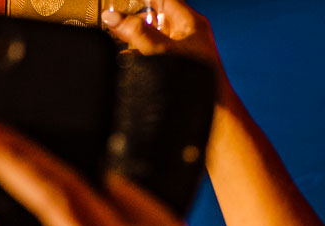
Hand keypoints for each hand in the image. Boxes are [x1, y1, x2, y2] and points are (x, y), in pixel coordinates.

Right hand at [102, 0, 232, 104]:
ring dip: (135, 40)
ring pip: (153, 38)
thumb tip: (113, 18)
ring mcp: (182, 53)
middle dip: (135, 20)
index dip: (143, 0)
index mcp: (190, 23)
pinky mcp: (176, 71)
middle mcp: (188, 36)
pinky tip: (126, 63)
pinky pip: (153, 57)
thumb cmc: (196, 83)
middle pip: (156, 18)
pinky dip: (139, 58)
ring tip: (116, 40)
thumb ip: (136, 34)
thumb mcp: (160, 52)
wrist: (211, 116)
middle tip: (115, 21)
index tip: (122, 3)